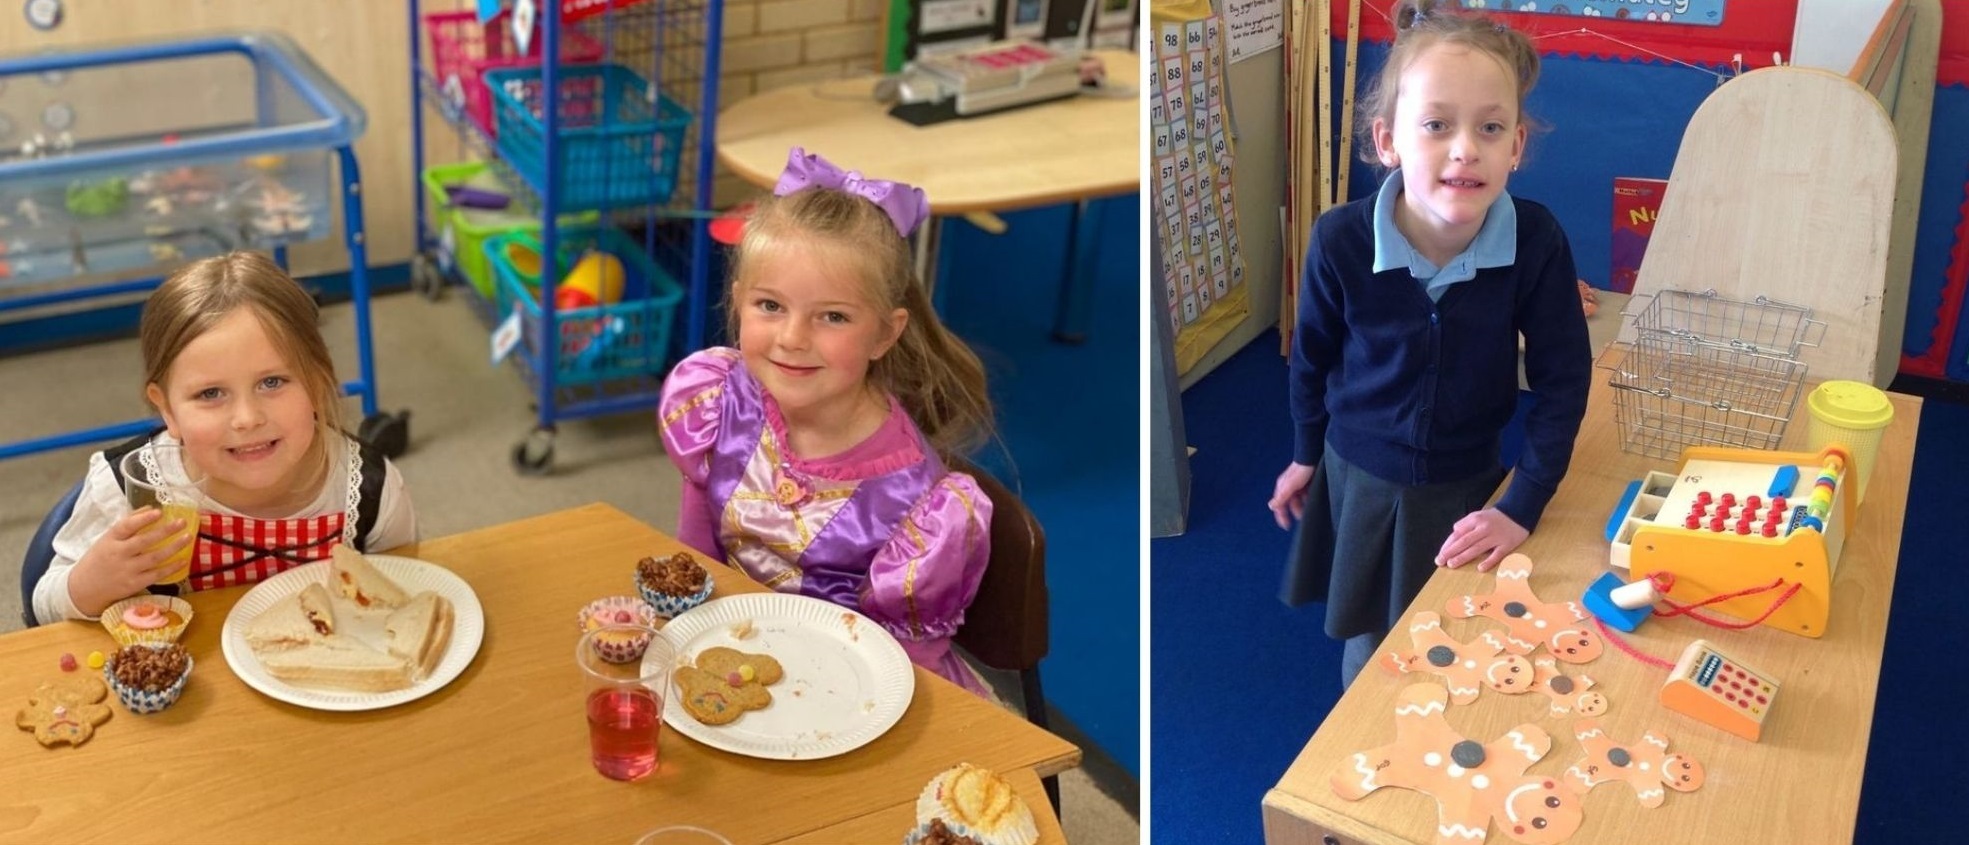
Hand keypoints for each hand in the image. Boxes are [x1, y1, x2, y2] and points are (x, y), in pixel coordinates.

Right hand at [68, 508, 191, 615]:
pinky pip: (156, 575)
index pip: (125, 526)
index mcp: (109, 540)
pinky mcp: (133, 584)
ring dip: (173, 547)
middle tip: (182, 522)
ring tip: (188, 537)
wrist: (83, 589)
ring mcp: (126, 570)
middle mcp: (118, 554)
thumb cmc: (99, 559)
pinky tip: (183, 560)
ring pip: (154, 558)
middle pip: (144, 541)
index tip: (159, 512)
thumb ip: (128, 523)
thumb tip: (150, 508)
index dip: (143, 519)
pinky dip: (171, 568)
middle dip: (165, 531)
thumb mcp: (107, 539)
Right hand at [1268, 462, 1316, 529]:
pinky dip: (1308, 500)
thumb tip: (1271, 506)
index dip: (1281, 516)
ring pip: (1298, 501)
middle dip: (1295, 512)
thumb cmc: (1301, 469)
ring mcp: (1297, 486)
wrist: (1313, 457)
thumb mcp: (1290, 485)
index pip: (1278, 506)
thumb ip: (1281, 497)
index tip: (1286, 526)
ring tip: (1310, 509)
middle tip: (1303, 517)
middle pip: (1289, 505)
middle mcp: (1288, 488)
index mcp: (1282, 488)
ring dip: (1303, 506)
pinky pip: (1305, 496)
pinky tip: (1313, 501)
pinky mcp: (1305, 484)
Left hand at [1435, 508, 1527, 571]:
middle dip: (1451, 552)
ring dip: (1463, 557)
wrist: (1518, 513)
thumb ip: (1465, 524)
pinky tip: (1480, 569)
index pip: (1458, 534)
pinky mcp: (1507, 544)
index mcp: (1475, 520)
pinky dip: (1489, 561)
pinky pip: (1497, 554)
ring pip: (1477, 548)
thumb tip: (1453, 533)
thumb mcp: (1478, 515)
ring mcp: (1496, 537)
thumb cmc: (1494, 518)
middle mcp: (1484, 528)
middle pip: (1465, 541)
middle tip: (1440, 561)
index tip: (1440, 554)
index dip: (1448, 544)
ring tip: (1452, 564)